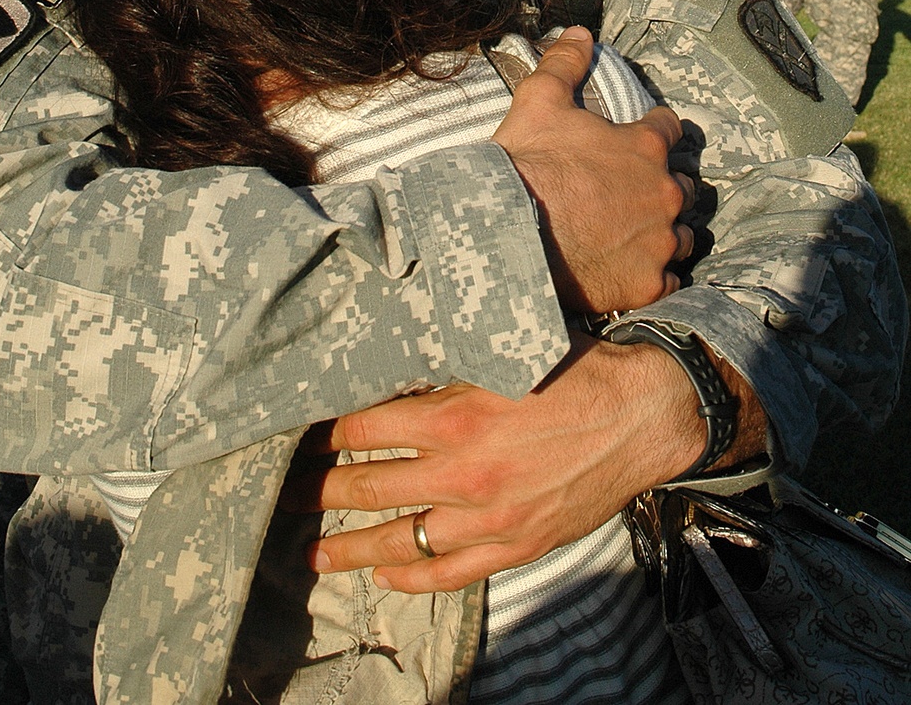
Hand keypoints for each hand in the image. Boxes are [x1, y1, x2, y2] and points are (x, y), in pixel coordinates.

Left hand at [284, 336, 703, 592]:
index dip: (326, 432)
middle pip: (370, 486)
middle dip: (322, 491)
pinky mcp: (516, 544)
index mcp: (455, 414)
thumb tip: (395, 357)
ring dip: (352, 547)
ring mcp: (489, 517)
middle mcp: (463, 471)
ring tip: (316, 554)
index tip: (301, 434)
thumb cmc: (575, 369)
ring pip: (401, 539)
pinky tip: (387, 577)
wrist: (643, 414)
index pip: (365, 427)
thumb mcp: (503, 351)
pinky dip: (413, 578)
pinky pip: (451, 574)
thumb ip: (448, 364)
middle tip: (287, 495)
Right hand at [492, 27, 693, 312]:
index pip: (669, 128)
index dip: (653, 131)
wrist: (508, 235)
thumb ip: (565, 63)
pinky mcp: (649, 283)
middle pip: (682, 185)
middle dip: (661, 185)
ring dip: (664, 231)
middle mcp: (664, 191)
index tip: (639, 138)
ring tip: (633, 233)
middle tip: (628, 192)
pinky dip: (653, 274)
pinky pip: (669, 279)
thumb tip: (581, 32)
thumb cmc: (526, 165)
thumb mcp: (539, 101)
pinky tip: (628, 268)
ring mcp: (659, 240)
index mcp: (645, 146)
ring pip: (682, 234)